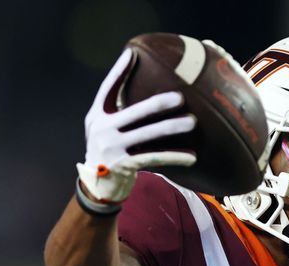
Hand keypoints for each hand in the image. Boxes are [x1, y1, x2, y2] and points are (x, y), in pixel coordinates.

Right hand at [77, 48, 196, 203]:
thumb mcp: (105, 131)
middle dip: (159, 103)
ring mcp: (113, 148)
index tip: (131, 54)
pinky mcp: (125, 165)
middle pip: (135, 111)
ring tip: (192, 122)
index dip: (119, 71)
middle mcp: (102, 129)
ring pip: (149, 134)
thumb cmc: (109, 153)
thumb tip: (147, 97)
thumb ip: (119, 115)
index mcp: (96, 116)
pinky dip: (175, 156)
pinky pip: (155, 158)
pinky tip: (191, 156)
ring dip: (172, 128)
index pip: (107, 89)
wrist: (97, 187)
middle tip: (180, 97)